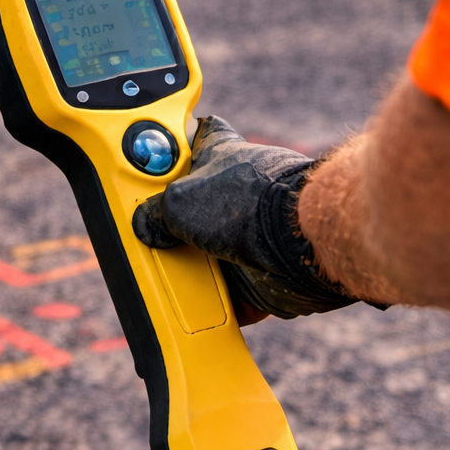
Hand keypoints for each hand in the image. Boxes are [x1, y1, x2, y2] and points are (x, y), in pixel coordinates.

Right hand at [132, 116, 369, 320]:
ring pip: (204, 256)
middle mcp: (234, 194)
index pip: (190, 138)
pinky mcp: (258, 277)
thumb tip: (145, 229)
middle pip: (188, 208)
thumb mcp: (179, 200)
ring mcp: (247, 236)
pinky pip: (225, 298)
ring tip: (167, 279)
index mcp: (218, 155)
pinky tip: (192, 310)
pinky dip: (211, 308)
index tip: (148, 164)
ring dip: (188, 271)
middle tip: (146, 236)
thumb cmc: (251, 205)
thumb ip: (152, 213)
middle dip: (168, 225)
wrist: (304, 245)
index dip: (170, 148)